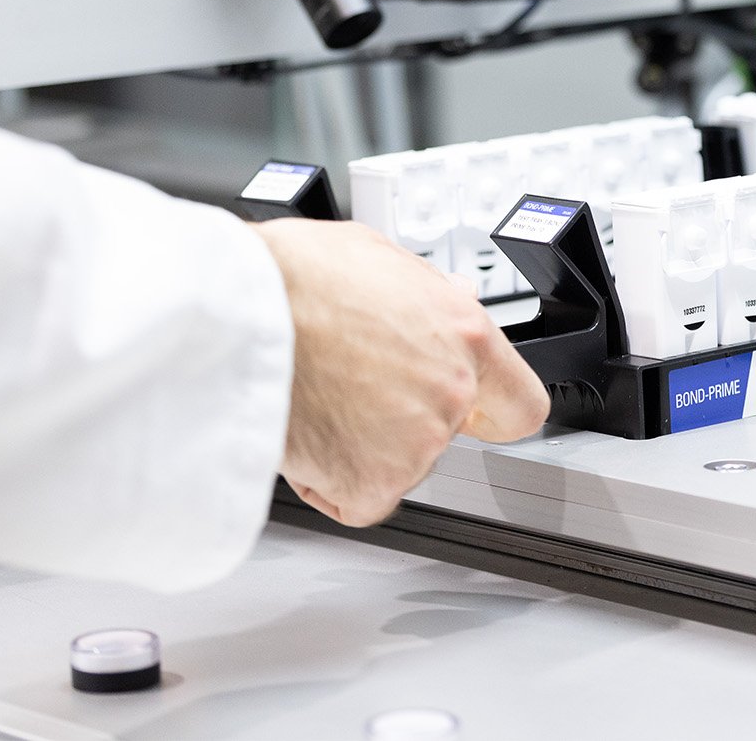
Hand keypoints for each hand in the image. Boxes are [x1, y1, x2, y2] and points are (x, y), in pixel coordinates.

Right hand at [250, 218, 548, 526]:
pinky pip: (358, 497)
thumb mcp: (377, 258)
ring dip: (364, 445)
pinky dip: (329, 480)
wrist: (234, 314)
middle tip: (357, 389)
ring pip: (400, 463)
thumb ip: (424, 296)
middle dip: (408, 417)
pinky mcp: (372, 483)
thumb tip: (441, 301)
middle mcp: (451, 390)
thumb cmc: (289, 277)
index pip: (520, 403)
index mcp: (464, 331)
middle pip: (449, 432)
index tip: (477, 412)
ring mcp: (417, 442)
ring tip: (319, 394)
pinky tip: (306, 432)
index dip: (493, 410)